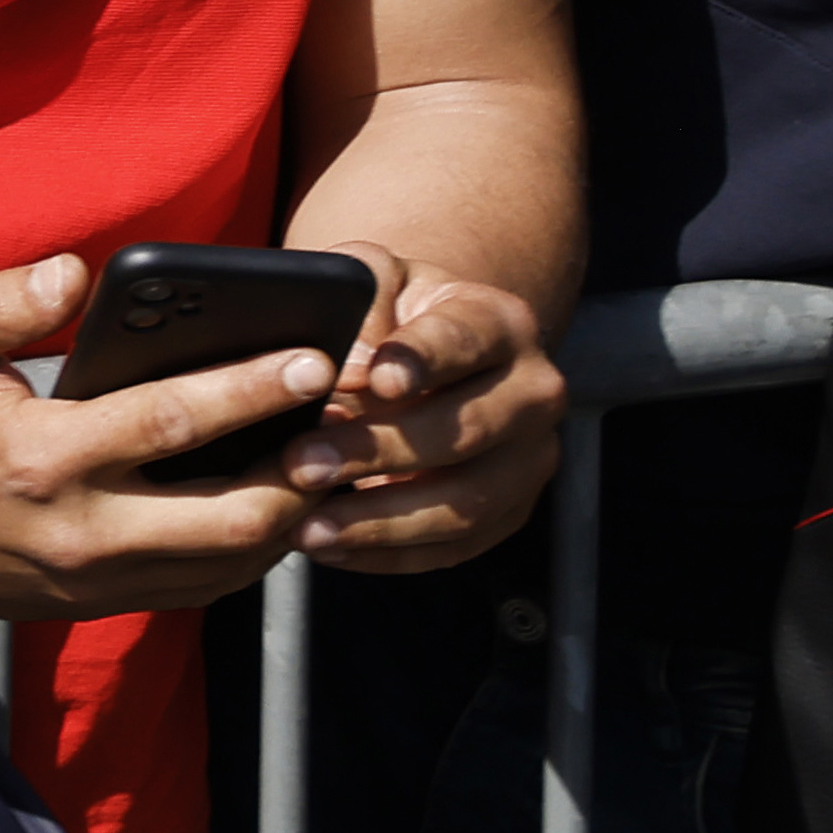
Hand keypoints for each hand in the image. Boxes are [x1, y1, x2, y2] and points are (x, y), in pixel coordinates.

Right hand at [0, 253, 321, 615]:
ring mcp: (90, 580)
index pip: (173, 421)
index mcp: (41, 456)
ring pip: (228, 565)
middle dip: (300, 470)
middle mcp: (78, 531)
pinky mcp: (92, 606)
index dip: (252, 389)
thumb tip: (75, 269)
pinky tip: (265, 506)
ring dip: (284, 517)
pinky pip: (198, 588)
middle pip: (232, 517)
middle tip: (341, 423)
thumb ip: (1, 302)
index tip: (311, 357)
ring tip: (318, 462)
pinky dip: (245, 551)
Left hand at [284, 264, 563, 569]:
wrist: (434, 352)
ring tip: (308, 526)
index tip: (378, 381)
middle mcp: (532, 392)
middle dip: (376, 452)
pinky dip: (389, 554)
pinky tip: (331, 549)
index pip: (463, 339)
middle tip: (301, 464)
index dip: (422, 360)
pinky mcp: (509, 512)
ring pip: (464, 503)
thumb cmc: (391, 311)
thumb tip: (341, 367)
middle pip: (463, 431)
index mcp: (499, 322)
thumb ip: (359, 300)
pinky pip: (453, 546)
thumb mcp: (374, 278)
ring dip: (380, 521)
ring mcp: (528, 460)